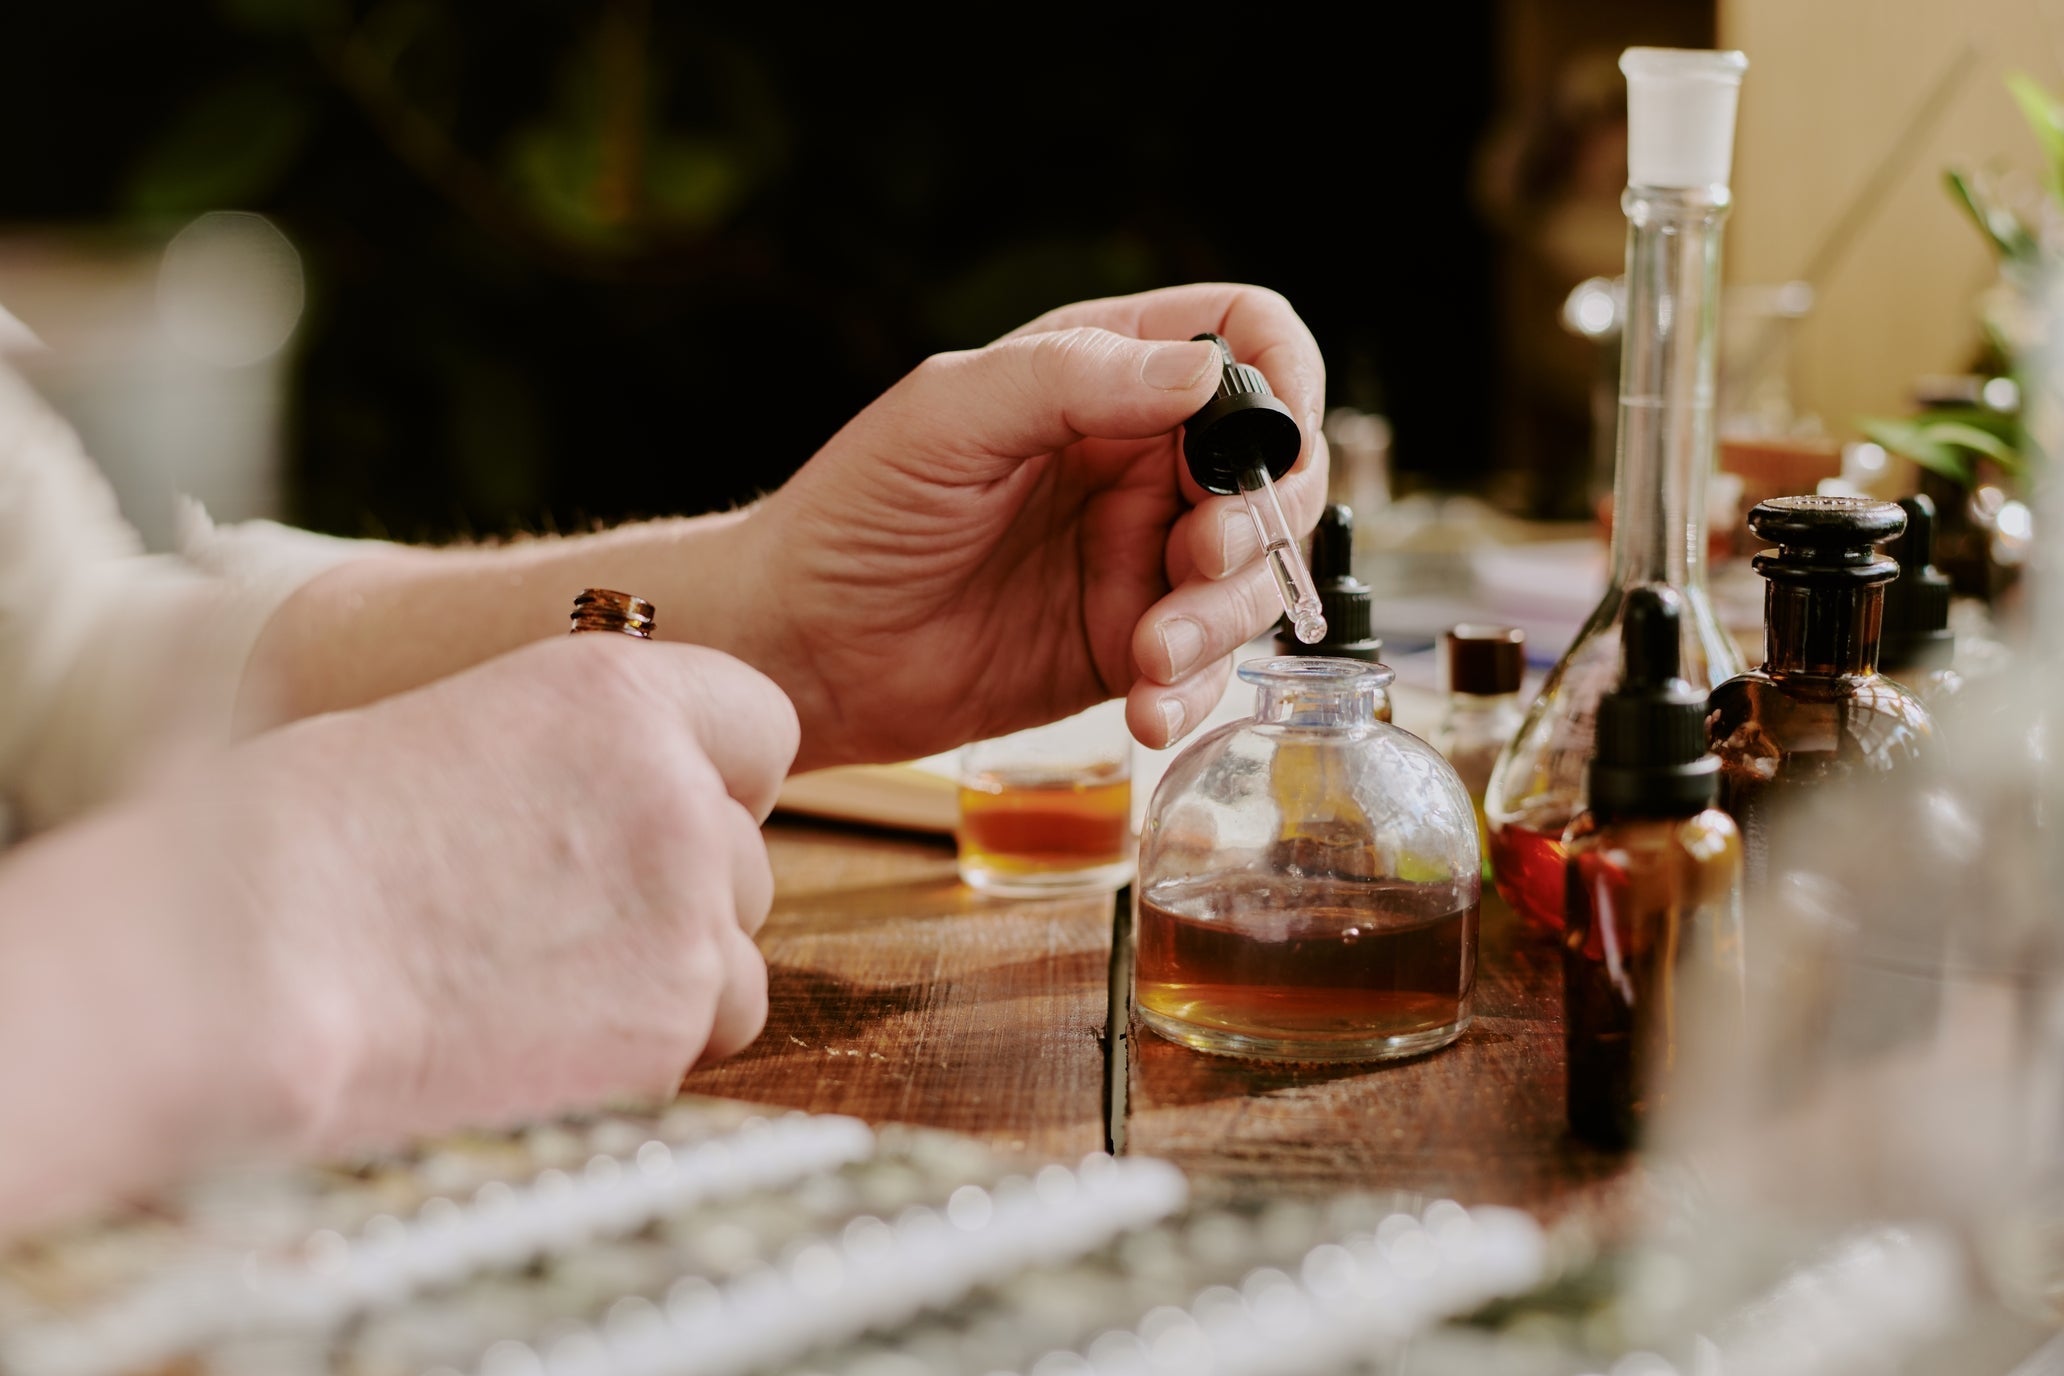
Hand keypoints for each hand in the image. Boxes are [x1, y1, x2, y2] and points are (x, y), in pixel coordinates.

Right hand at [222, 634, 796, 1152]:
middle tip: (557, 921)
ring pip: (737, 962)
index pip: (761, 725)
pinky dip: (640, 1054)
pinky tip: (532, 1043)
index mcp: (620, 690)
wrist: (241, 974)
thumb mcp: (443, 733)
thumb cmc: (289, 844)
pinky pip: (699, 1045)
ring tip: (532, 988)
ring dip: (669, 982)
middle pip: (746, 857)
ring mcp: (687, 917)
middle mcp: (678, 793)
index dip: (713, 778)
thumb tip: (583, 784)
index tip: (649, 815)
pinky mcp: (669, 1029)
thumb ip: (560, 754)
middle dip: (681, 895)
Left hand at [736, 282, 1326, 769]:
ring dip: (1223, 619)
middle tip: (1195, 557)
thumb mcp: (948, 418)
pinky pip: (1205, 665)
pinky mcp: (1127, 646)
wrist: (801, 646)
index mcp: (1102, 374)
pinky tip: (1149, 710)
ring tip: (1153, 655)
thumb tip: (1201, 374)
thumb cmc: (854, 511)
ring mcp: (1138, 557)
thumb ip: (1070, 381)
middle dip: (1258, 521)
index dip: (1284, 378)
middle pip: (1274, 470)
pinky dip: (1196, 690)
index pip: (1244, 340)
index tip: (1276, 434)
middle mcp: (1137, 461)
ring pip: (1251, 577)